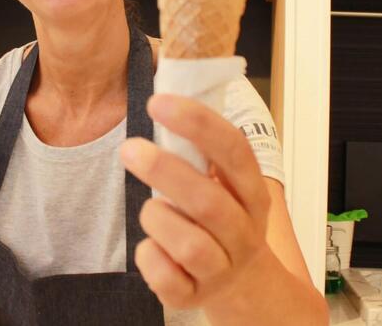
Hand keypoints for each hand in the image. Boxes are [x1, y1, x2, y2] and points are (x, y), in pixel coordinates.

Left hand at [120, 93, 273, 314]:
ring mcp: (222, 266)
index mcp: (251, 192)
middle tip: (130, 149)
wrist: (242, 281)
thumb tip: (163, 87)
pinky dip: (151, 260)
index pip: (234, 151)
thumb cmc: (220, 217)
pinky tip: (151, 247)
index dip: (198, 124)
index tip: (159, 102)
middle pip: (208, 201)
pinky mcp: (195, 295)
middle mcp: (243, 230)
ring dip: (158, 220)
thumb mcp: (222, 181)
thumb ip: (198, 146)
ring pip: (190, 245)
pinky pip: (167, 280)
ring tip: (150, 210)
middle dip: (166, 172)